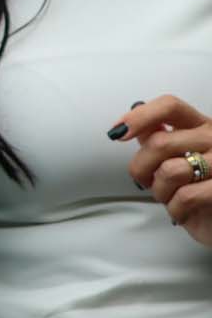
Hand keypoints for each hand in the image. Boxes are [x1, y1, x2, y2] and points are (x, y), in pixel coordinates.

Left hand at [119, 95, 211, 250]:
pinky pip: (186, 196)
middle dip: (142, 168)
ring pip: (170, 171)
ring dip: (160, 191)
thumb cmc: (198, 186)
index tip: (118, 133)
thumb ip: (156, 138)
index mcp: (200, 126)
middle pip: (160, 142)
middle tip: (147, 182)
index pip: (169, 106)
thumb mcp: (178, 157)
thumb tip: (127, 126)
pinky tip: (180, 211)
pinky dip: (175, 208)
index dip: (139, 117)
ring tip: (169, 197)